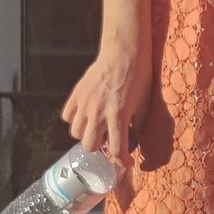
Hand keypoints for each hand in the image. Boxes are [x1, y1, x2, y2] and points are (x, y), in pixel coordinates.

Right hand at [63, 40, 153, 162]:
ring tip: (97, 128)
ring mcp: (85, 103)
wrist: (124, 51)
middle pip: (90, 146)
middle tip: (109, 141)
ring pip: (76, 133)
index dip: (123, 162)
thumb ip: (138, 125)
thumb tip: (134, 142)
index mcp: (118, 116)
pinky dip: (75, 120)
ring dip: (87, 135)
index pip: (117, 150)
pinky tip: (86, 116)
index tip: (127, 163)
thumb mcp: (145, 103)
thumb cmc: (139, 75)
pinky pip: (68, 116)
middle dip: (101, 149)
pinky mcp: (77, 94)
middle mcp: (99, 112)